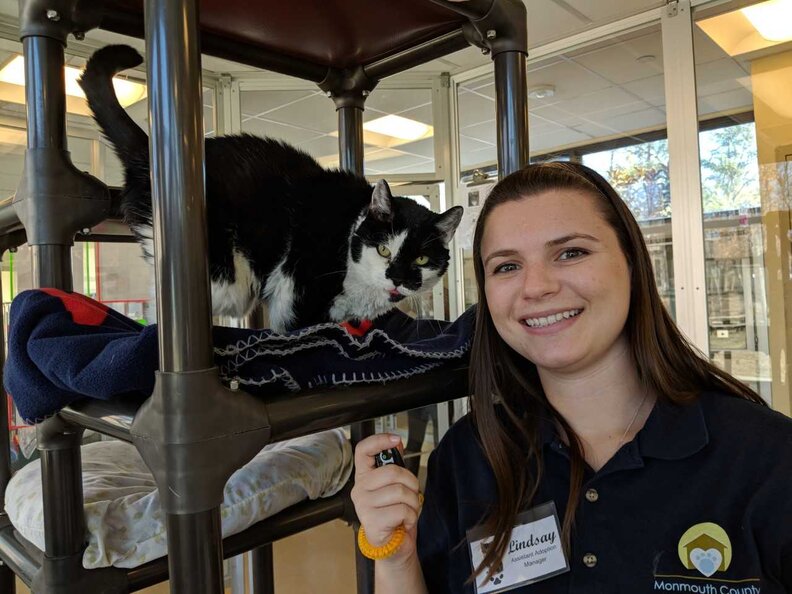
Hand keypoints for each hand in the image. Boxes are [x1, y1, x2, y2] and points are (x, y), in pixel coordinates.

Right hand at [351, 433, 421, 564]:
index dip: (379, 440)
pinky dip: (411, 516)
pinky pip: (401, 510)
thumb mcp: (395, 487)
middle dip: (411, 483)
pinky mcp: (372, 522)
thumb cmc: (394, 516)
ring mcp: (364, 506)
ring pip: (400, 492)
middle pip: (392, 472)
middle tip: (412, 494)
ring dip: (413, 502)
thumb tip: (396, 443)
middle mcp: (360, 490)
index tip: (395, 439)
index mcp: (364, 478)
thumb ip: (394, 465)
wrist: (393, 547)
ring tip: (408, 510)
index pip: (363, 450)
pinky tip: (404, 521)